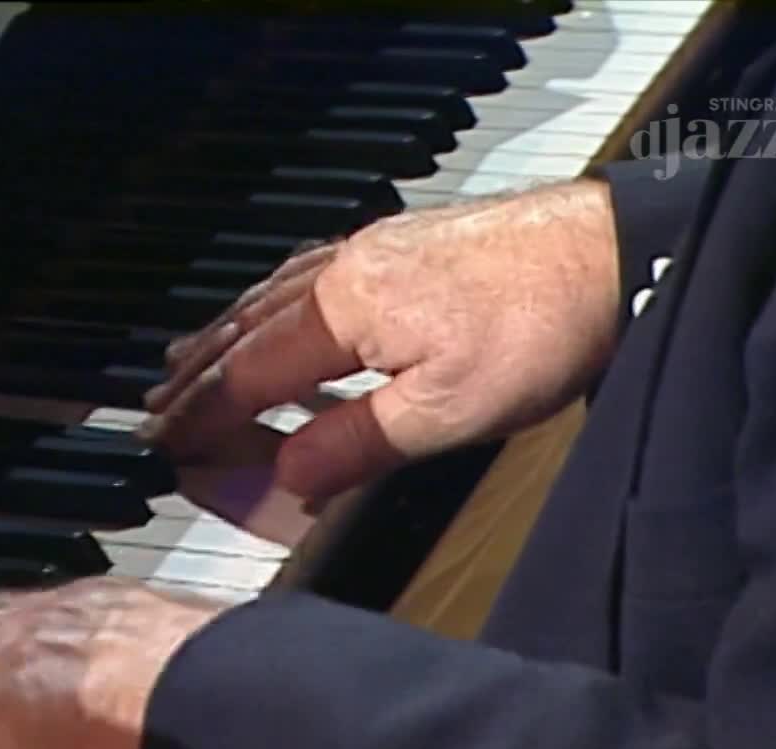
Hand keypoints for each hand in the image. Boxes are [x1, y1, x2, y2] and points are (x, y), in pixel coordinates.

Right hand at [140, 179, 620, 500]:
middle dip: (198, 374)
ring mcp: (373, 249)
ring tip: (190, 361)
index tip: (164, 444)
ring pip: (273, 297)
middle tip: (157, 409)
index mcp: (343, 310)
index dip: (202, 416)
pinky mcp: (404, 242)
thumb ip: (355, 445)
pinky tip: (275, 315)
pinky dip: (272, 306)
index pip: (247, 374)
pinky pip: (308, 275)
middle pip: (247, 329)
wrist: (618, 250)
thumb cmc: (543, 326)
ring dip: (226, 336)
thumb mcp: (446, 413)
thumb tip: (288, 478)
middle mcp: (344, 269)